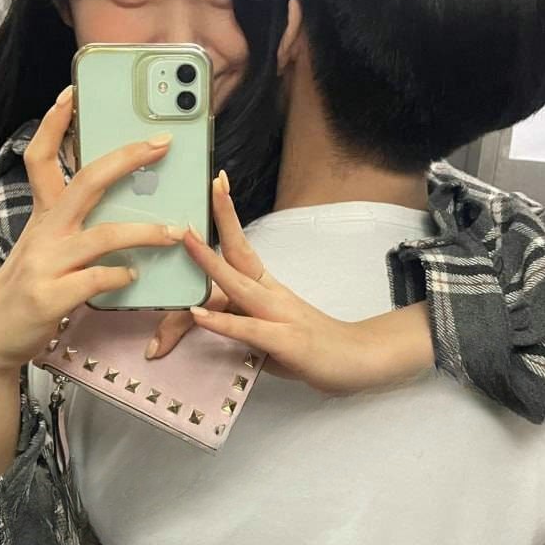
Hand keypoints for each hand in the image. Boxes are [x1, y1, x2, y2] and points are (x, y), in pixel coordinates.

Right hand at [0, 87, 184, 375]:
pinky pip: (98, 278)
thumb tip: (115, 201)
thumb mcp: (43, 248)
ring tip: (174, 231)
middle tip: (161, 144)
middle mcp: (44, 232)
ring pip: (104, 234)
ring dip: (145, 230)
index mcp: (42, 216)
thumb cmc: (28, 289)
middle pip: (87, 182)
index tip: (71, 93)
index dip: (54, 124)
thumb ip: (72, 225)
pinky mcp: (51, 296)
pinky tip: (133, 276)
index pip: (41, 158)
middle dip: (127, 158)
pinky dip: (122, 275)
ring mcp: (46, 264)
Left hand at [150, 174, 434, 394]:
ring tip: (187, 239)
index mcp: (268, 287)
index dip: (227, 217)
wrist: (357, 360)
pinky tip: (198, 314)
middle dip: (223, 218)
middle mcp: (272, 294)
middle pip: (241, 252)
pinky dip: (222, 322)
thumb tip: (206, 313)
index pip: (242, 247)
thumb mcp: (269, 330)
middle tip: (211, 184)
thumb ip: (239, 319)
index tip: (217, 184)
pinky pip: (248, 329)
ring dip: (211, 262)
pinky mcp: (285, 342)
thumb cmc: (311, 346)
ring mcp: (280, 316)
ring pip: (240, 285)